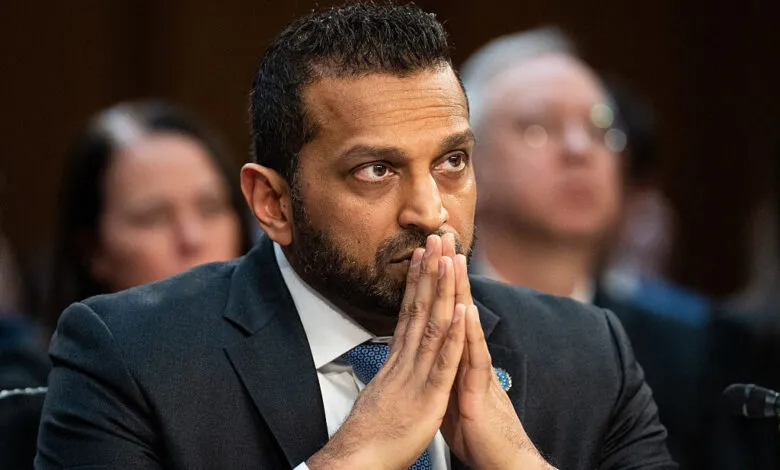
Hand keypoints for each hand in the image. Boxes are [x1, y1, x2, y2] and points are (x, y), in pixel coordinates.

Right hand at [307, 235, 466, 469]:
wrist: (360, 458)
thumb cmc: (372, 432)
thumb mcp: (382, 393)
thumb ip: (390, 373)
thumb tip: (391, 360)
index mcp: (397, 360)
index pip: (408, 312)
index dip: (417, 282)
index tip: (422, 255)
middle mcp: (406, 359)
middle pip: (420, 308)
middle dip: (430, 272)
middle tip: (436, 238)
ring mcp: (418, 375)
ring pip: (433, 325)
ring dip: (443, 290)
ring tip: (449, 259)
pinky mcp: (430, 396)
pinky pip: (444, 361)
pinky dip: (455, 335)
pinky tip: (463, 311)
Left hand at [441, 239, 552, 468]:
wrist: (503, 459)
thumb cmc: (477, 430)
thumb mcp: (450, 393)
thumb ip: (442, 369)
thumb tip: (430, 355)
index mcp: (455, 356)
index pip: (443, 311)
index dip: (433, 283)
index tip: (425, 253)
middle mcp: (467, 356)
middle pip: (455, 306)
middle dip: (446, 272)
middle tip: (441, 237)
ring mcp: (476, 371)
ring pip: (467, 324)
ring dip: (459, 291)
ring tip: (453, 260)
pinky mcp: (481, 391)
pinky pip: (474, 360)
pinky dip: (470, 334)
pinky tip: (468, 311)